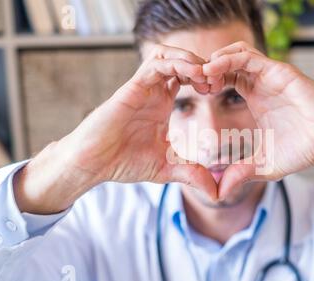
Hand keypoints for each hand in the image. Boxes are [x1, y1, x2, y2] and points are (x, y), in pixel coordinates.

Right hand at [14, 44, 216, 213]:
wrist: (92, 164)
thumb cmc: (123, 162)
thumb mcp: (167, 168)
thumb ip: (192, 174)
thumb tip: (216, 193)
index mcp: (162, 103)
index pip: (187, 76)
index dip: (206, 78)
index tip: (220, 90)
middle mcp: (153, 91)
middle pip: (181, 60)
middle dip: (204, 65)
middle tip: (218, 81)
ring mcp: (142, 87)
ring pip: (168, 55)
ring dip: (191, 60)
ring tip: (207, 76)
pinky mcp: (131, 87)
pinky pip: (156, 64)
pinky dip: (177, 64)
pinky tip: (195, 74)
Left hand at [203, 41, 313, 197]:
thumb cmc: (305, 150)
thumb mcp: (264, 163)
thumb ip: (241, 173)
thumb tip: (219, 192)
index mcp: (256, 96)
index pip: (226, 77)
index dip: (208, 81)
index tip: (195, 93)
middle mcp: (262, 82)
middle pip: (228, 62)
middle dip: (207, 68)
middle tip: (192, 82)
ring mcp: (272, 75)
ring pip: (237, 53)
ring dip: (215, 61)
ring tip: (201, 76)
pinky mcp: (282, 72)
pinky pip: (250, 57)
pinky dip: (228, 59)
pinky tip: (213, 71)